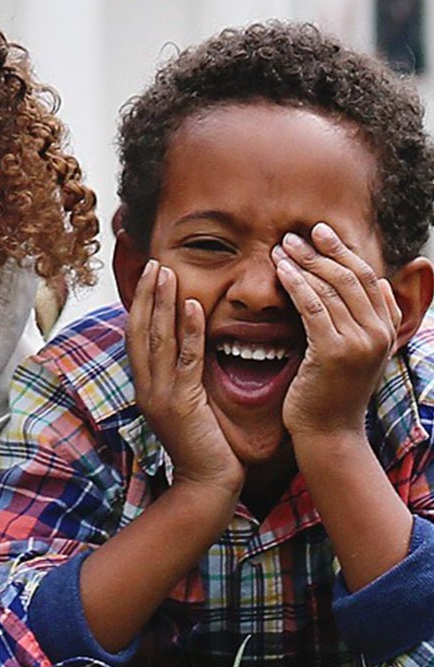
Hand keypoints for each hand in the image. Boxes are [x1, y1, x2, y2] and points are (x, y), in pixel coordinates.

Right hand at [127, 260, 243, 495]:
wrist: (206, 487)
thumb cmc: (206, 448)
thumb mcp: (189, 407)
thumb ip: (185, 378)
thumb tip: (192, 351)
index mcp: (147, 387)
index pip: (138, 337)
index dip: (142, 304)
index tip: (151, 276)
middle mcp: (147, 387)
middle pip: (140, 331)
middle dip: (146, 295)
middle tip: (154, 263)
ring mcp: (160, 395)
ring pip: (157, 340)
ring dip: (162, 303)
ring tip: (167, 273)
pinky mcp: (180, 404)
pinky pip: (184, 360)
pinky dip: (187, 331)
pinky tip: (192, 306)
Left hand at [272, 223, 400, 439]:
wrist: (329, 434)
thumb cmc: (333, 392)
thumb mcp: (356, 352)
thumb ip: (365, 319)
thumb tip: (374, 284)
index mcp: (386, 328)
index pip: (367, 276)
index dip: (343, 251)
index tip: (320, 232)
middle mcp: (378, 332)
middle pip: (350, 276)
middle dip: (321, 251)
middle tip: (294, 234)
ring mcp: (359, 342)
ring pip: (330, 288)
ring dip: (303, 262)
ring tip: (281, 247)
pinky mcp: (333, 352)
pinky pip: (312, 307)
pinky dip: (295, 284)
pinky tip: (280, 270)